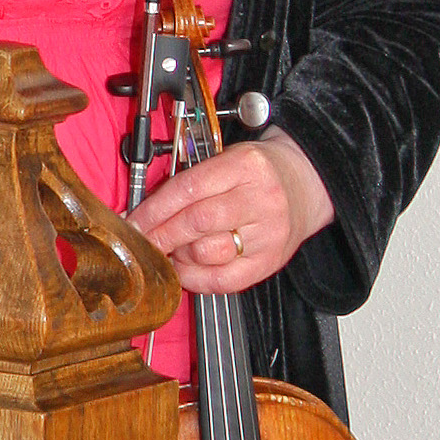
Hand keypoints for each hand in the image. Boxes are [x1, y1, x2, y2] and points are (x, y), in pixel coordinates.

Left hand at [138, 126, 332, 293]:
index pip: (188, 188)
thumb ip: (190, 182)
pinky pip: (225, 280)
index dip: (153, 209)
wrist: (306, 185)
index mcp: (245, 166)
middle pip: (196, 222)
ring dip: (178, 255)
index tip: (133, 221)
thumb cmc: (259, 173)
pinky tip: (186, 269)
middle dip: (160, 235)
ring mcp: (268, 233)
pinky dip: (196, 278)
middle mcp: (261, 199)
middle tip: (142, 241)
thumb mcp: (227, 160)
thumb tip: (144, 214)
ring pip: (208, 252)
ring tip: (171, 249)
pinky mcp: (270, 262)